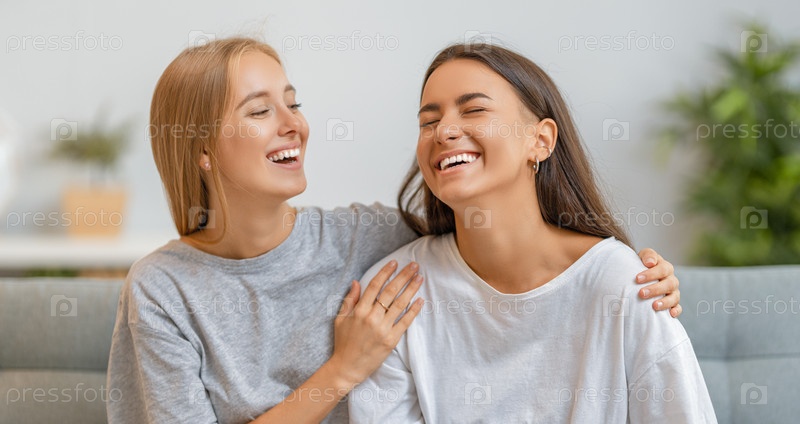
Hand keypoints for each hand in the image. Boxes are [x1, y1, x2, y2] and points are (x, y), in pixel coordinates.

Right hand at [329, 260, 423, 386]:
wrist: (347, 368)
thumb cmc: (343, 343)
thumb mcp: (340, 319)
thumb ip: (349, 300)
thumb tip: (357, 282)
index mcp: (359, 310)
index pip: (375, 285)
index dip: (385, 272)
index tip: (394, 262)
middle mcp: (371, 317)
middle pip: (390, 291)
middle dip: (403, 276)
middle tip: (414, 265)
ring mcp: (382, 329)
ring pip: (400, 304)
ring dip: (411, 289)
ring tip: (420, 278)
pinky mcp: (391, 340)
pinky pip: (405, 322)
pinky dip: (413, 310)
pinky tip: (420, 300)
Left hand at [636, 248, 680, 317]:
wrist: (642, 275)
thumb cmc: (642, 265)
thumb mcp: (644, 256)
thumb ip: (648, 255)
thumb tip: (650, 262)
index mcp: (665, 267)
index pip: (662, 269)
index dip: (651, 274)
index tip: (637, 279)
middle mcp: (671, 280)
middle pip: (669, 284)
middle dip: (655, 289)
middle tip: (641, 293)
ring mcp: (673, 292)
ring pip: (674, 297)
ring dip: (665, 302)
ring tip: (654, 306)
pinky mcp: (673, 303)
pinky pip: (678, 307)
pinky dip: (676, 310)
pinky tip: (670, 314)